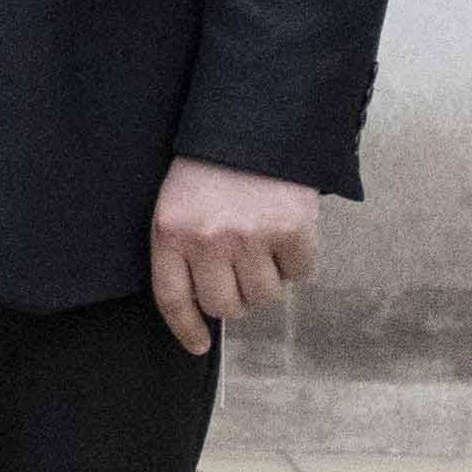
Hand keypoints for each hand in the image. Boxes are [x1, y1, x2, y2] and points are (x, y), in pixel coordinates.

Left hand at [149, 157, 322, 355]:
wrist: (254, 125)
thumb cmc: (209, 170)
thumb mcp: (176, 206)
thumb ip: (182, 251)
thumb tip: (203, 308)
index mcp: (170, 233)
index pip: (174, 299)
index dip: (186, 329)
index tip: (199, 346)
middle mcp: (208, 240)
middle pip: (225, 306)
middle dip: (235, 300)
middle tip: (240, 278)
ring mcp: (252, 236)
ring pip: (265, 296)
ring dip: (266, 282)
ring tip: (262, 249)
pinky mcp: (293, 230)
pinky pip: (301, 274)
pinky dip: (298, 264)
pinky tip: (287, 238)